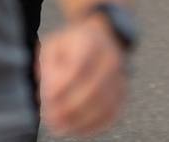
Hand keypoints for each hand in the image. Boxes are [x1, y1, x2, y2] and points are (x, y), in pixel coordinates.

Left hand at [38, 15, 127, 137]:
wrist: (100, 39)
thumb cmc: (72, 46)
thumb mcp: (54, 47)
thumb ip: (48, 68)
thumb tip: (48, 94)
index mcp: (91, 42)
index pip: (78, 67)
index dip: (61, 86)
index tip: (46, 97)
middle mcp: (110, 59)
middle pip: (93, 89)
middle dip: (69, 108)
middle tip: (50, 118)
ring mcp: (119, 77)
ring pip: (103, 105)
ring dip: (79, 121)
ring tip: (59, 128)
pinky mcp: (122, 93)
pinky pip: (111, 114)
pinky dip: (93, 126)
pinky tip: (76, 129)